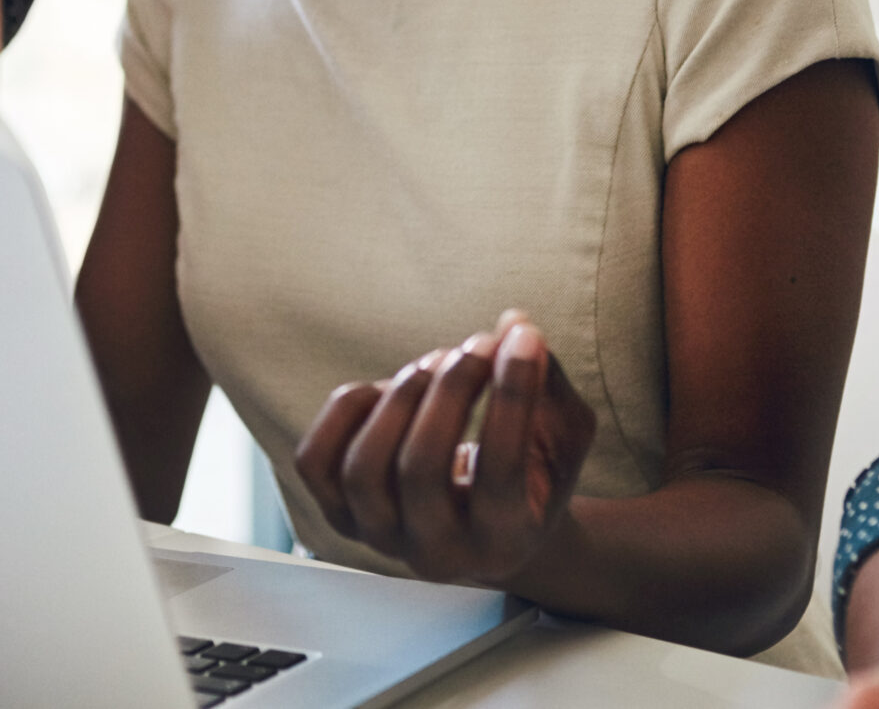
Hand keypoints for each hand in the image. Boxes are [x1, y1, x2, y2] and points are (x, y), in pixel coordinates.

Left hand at [294, 310, 595, 587]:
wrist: (485, 527)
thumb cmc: (530, 473)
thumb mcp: (562, 436)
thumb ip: (549, 383)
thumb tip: (514, 324)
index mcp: (503, 541)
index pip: (501, 472)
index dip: (512, 397)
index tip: (524, 339)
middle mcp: (436, 554)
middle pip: (421, 469)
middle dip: (450, 391)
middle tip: (477, 345)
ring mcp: (379, 536)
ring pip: (364, 469)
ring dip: (401, 398)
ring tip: (436, 361)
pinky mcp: (338, 512)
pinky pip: (316, 460)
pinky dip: (347, 410)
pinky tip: (387, 388)